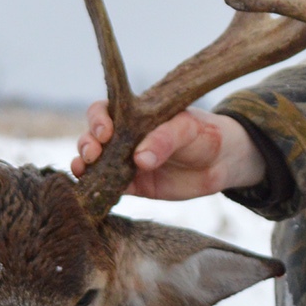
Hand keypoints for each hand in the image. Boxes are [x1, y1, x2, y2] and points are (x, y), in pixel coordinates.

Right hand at [71, 102, 265, 200]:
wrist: (223, 161)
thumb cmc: (204, 135)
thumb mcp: (188, 129)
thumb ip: (164, 140)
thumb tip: (138, 160)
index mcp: (135, 115)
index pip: (104, 111)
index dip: (98, 120)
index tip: (106, 133)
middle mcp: (125, 137)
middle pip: (92, 138)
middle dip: (86, 145)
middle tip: (93, 155)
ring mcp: (126, 162)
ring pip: (95, 164)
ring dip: (84, 167)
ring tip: (83, 172)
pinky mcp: (134, 185)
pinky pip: (109, 188)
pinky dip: (99, 190)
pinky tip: (93, 193)